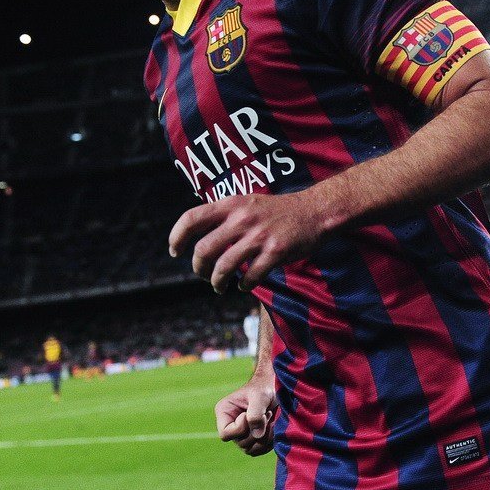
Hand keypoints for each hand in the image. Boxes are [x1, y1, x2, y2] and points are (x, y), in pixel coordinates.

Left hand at [168, 190, 325, 291]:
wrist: (314, 211)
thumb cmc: (277, 211)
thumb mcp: (247, 203)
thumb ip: (224, 216)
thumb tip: (197, 238)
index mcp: (232, 204)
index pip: (191, 219)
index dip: (177, 237)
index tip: (175, 251)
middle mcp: (242, 219)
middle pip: (204, 249)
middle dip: (198, 268)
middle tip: (202, 274)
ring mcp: (259, 236)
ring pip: (224, 266)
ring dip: (217, 281)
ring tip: (219, 286)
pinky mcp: (276, 251)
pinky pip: (251, 276)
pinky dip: (244, 285)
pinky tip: (245, 285)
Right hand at [216, 375, 278, 456]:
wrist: (276, 388)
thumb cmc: (265, 387)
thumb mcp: (259, 396)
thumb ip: (256, 414)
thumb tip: (257, 435)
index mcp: (224, 413)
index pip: (226, 434)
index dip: (241, 427)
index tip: (251, 413)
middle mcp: (231, 426)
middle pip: (240, 443)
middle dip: (257, 430)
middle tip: (267, 414)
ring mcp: (242, 434)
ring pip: (250, 449)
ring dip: (264, 437)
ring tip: (271, 419)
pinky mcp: (253, 439)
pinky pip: (259, 450)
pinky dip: (269, 442)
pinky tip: (274, 426)